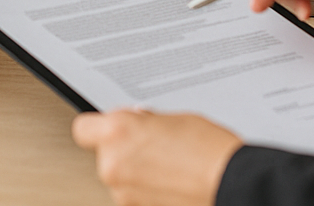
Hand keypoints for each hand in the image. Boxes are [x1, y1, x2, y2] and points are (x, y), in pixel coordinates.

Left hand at [72, 110, 240, 205]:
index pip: (83, 129)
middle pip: (105, 154)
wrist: (230, 182)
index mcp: (117, 132)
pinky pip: (133, 195)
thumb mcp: (174, 118)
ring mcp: (123, 192)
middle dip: (125, 149)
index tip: (110, 127)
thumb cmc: (208, 149)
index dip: (98, 127)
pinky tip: (170, 181)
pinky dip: (147, 189)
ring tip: (168, 164)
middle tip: (153, 144)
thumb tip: (137, 123)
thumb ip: (145, 122)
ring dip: (136, 171)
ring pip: (119, 177)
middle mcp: (113, 163)